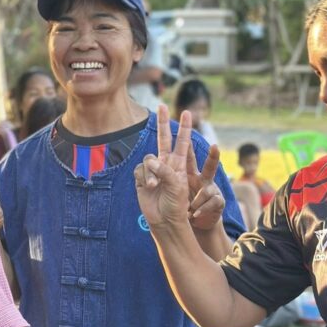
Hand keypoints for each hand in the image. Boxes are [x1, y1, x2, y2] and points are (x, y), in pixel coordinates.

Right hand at [134, 105, 225, 231]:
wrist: (164, 220)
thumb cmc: (175, 204)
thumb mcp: (176, 185)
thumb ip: (164, 170)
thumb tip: (150, 161)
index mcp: (179, 164)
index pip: (182, 141)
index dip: (184, 127)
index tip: (187, 112)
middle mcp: (166, 164)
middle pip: (163, 138)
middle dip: (163, 122)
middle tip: (162, 106)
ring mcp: (153, 171)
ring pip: (148, 158)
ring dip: (150, 171)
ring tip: (153, 185)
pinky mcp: (141, 178)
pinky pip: (139, 169)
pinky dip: (143, 177)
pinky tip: (147, 187)